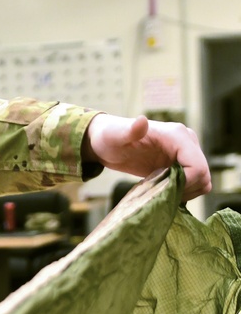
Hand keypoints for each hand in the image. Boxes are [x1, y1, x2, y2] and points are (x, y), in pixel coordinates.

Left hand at [83, 114, 210, 201]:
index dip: (185, 183)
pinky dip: (182, 192)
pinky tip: (162, 191)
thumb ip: (130, 131)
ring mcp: (186, 154)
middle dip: (185, 189)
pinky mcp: (181, 164)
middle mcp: (188, 143)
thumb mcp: (116, 136)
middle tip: (159, 192)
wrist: (108, 142)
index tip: (163, 189)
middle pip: (203, 175)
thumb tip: (141, 121)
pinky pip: (194, 183)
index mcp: (178, 136)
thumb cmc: (110, 137)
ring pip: (202, 181)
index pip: (197, 166)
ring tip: (159, 191)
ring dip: (185, 192)